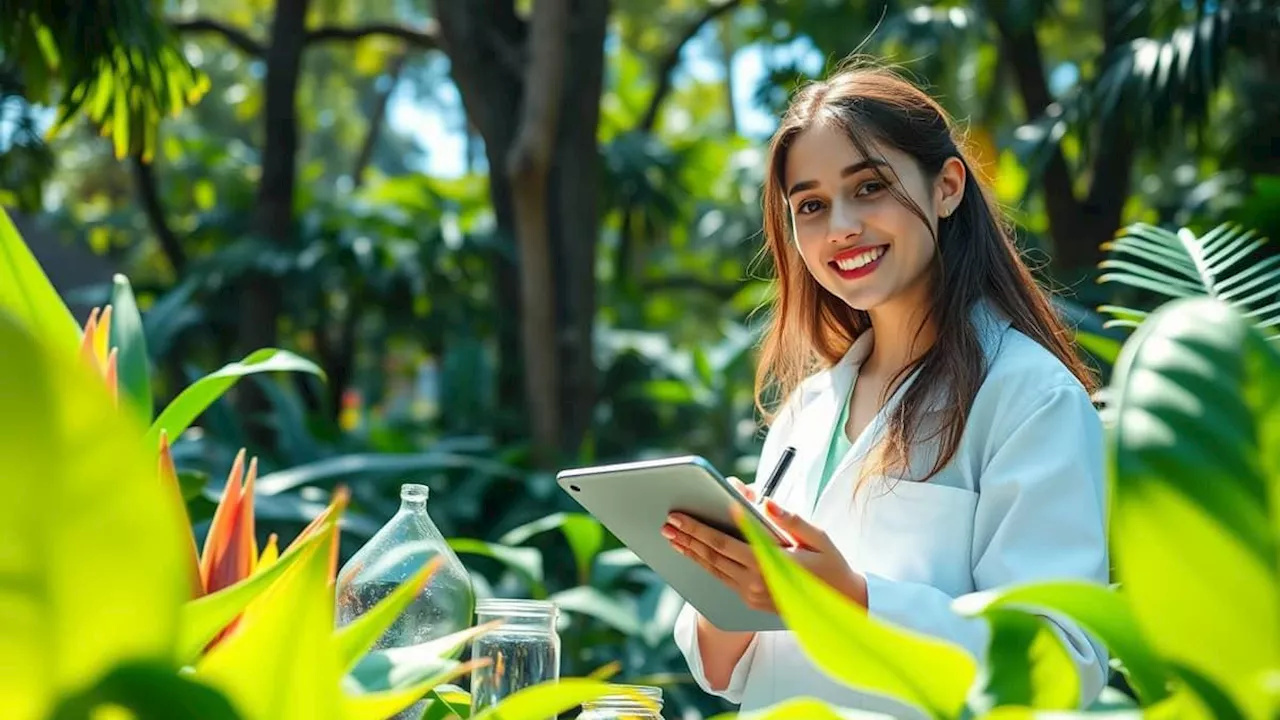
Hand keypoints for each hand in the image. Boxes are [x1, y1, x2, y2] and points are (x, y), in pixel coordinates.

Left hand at [661, 477, 867, 613]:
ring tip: (672, 536)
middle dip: (687, 538)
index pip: (723, 544)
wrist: (842, 606)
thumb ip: (791, 520)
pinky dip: (704, 564)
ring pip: (713, 570)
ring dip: (690, 551)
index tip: (679, 516)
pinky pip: (721, 580)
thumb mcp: (819, 538)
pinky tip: (694, 553)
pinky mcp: (751, 601)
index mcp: (769, 565)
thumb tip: (766, 501)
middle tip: (666, 522)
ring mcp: (752, 594)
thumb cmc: (831, 565)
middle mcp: (755, 583)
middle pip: (712, 557)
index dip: (698, 529)